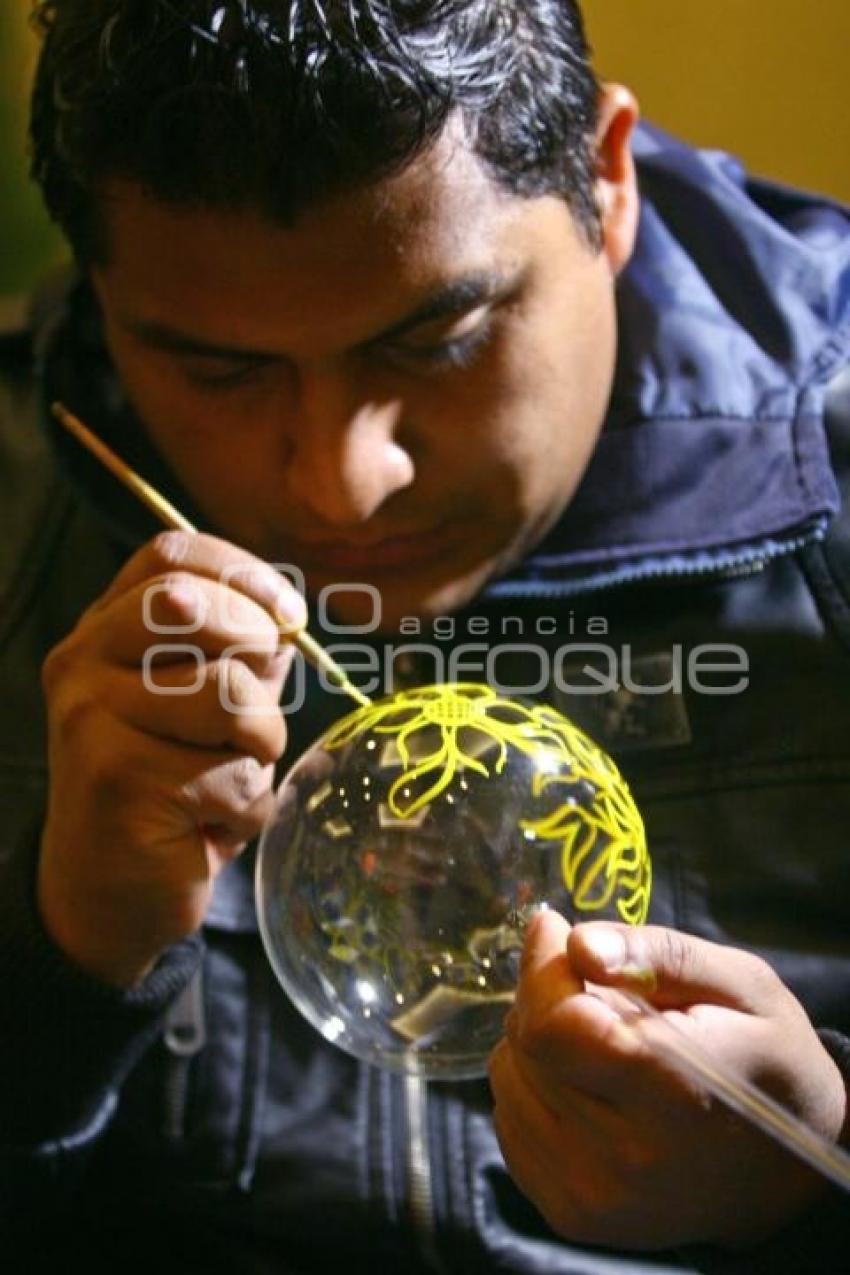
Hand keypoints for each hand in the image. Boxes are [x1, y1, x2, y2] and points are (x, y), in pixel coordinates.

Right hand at [38, 531, 305, 986]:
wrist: (108, 890)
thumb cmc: (171, 784)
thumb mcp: (204, 701)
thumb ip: (238, 651)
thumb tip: (288, 616)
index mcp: (103, 629)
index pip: (170, 554)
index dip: (243, 574)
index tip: (288, 618)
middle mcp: (82, 662)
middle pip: (193, 605)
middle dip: (258, 650)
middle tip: (260, 707)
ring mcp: (92, 718)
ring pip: (231, 695)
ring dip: (262, 745)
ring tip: (232, 775)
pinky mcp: (118, 780)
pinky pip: (233, 774)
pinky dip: (247, 808)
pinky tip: (210, 825)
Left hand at [489, 913, 847, 1250]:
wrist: (783, 1172)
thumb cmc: (763, 1058)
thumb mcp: (738, 983)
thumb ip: (654, 955)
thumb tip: (576, 943)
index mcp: (674, 1094)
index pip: (554, 1027)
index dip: (544, 969)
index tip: (558, 931)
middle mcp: (626, 1160)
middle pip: (526, 1048)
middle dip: (548, 999)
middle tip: (599, 992)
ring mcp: (593, 1196)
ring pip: (509, 1080)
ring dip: (538, 1044)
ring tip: (600, 1044)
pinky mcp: (570, 1215)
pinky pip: (509, 1120)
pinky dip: (534, 1087)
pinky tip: (586, 1086)